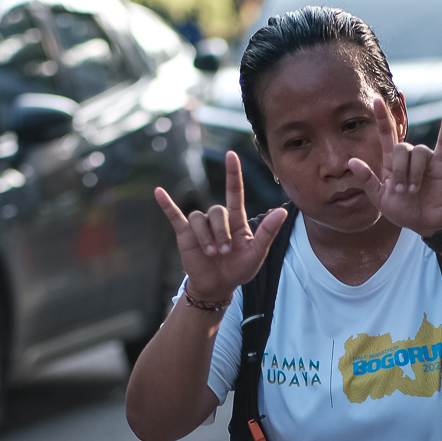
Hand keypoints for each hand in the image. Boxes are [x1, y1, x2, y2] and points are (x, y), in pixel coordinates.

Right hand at [154, 152, 286, 301]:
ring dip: (206, 236)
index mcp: (236, 220)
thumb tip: (282, 212)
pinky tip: (159, 192)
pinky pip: (175, 216)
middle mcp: (217, 219)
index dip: (233, 173)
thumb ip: (268, 232)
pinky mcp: (185, 234)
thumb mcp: (257, 253)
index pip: (234, 191)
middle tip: (225, 252)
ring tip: (212, 254)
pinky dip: (167, 205)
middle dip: (220, 232)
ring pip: (199, 218)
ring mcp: (201, 226)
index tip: (231, 155)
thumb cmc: (239, 269)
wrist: (218, 285)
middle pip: (216, 211)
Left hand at [346, 109, 441, 235]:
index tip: (375, 101)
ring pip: (417, 152)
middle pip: (400, 148)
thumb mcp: (380, 198)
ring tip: (414, 190)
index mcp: (392, 163)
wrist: (425, 223)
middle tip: (400, 189)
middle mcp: (408, 157)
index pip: (386, 135)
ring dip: (413, 173)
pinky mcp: (440, 164)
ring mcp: (425, 159)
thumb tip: (351, 160)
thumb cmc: (404, 210)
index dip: (381, 118)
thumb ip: (367, 180)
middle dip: (398, 170)